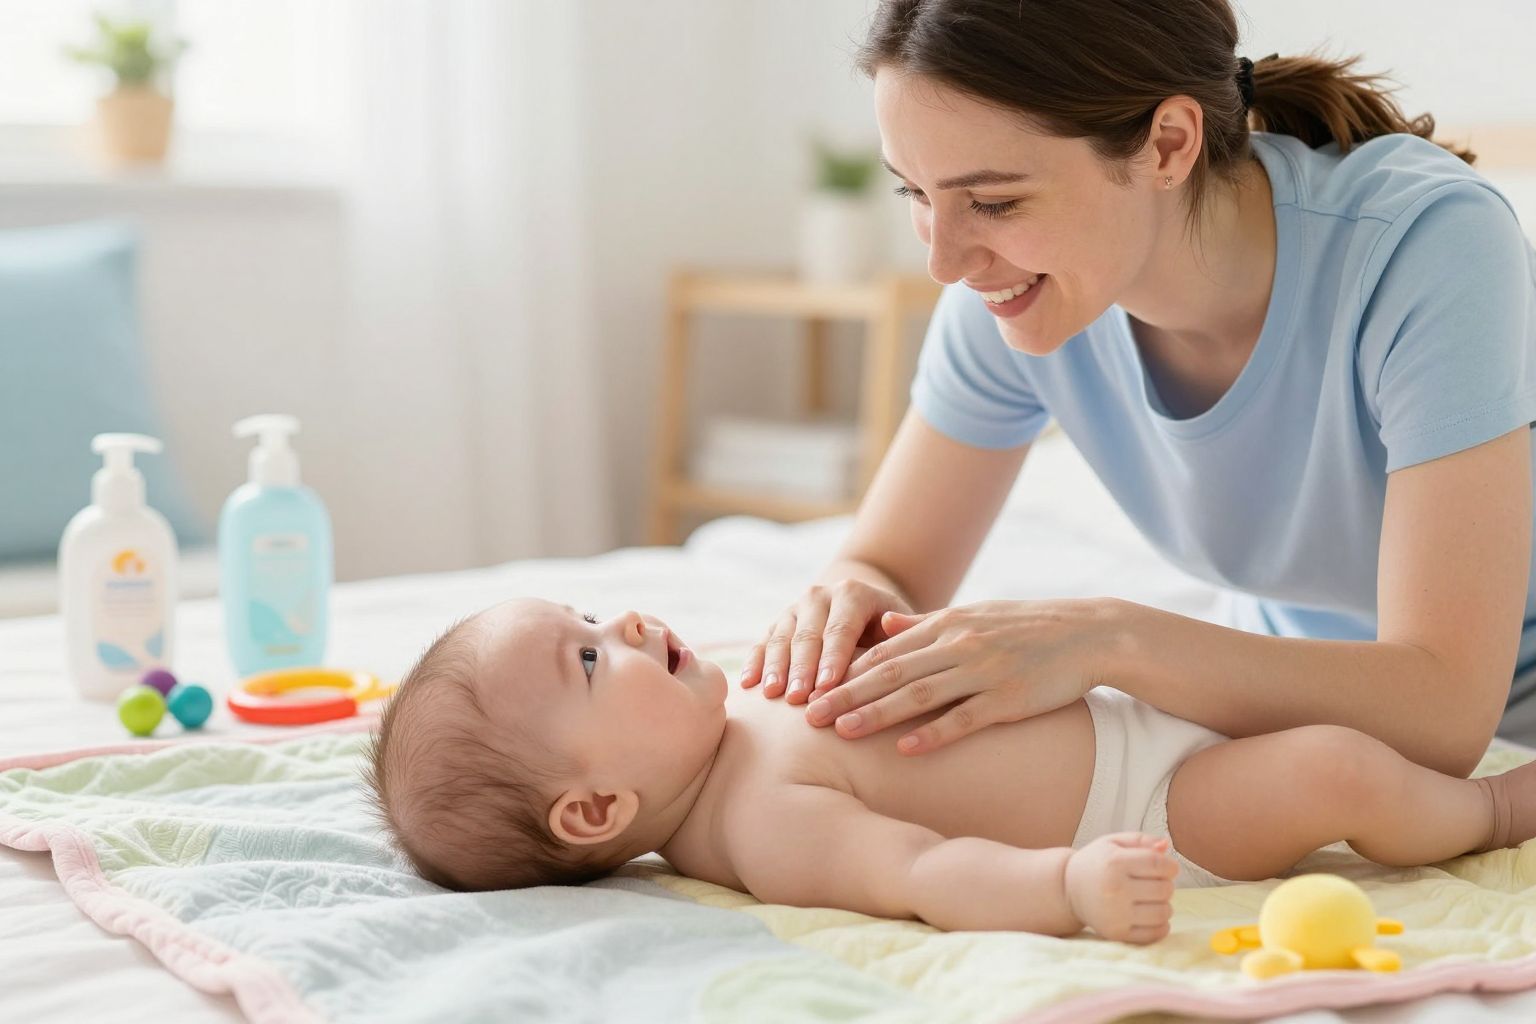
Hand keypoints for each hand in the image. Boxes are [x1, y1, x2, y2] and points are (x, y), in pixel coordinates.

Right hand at [740, 579, 914, 702]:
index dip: (833, 658)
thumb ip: (903, 630)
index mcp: (852, 593)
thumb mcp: (904, 628)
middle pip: (808, 635)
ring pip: (781, 638)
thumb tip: (889, 623)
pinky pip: (762, 643)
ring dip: (775, 667)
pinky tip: (748, 684)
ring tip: (771, 694)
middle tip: (797, 698)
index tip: (827, 686)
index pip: (841, 628)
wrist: (861, 613)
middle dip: (802, 668)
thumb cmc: (891, 633)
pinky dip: (755, 663)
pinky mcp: (778, 624)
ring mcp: (795, 609)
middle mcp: (819, 596)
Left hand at [804, 598, 1120, 753]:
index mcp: (946, 625)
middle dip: (846, 693)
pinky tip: (905, 748)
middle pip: (889, 672)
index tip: (812, 688)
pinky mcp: (1008, 698)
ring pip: (918, 694)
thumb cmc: (1027, 627)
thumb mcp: (973, 615)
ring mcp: (983, 671)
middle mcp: (958, 645)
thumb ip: (926, 625)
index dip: (844, 671)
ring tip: (841, 732)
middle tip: (808, 715)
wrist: (1088, 633)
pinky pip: (965, 717)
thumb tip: (883, 625)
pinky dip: (933, 732)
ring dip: (876, 713)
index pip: (884, 650)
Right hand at [1064, 833, 1176, 943]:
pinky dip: (1161, 926)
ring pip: (1163, 913)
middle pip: (1164, 889)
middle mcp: (1114, 889)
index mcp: (1114, 862)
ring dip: (1165, 905)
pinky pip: (1154, 934)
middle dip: (1166, 884)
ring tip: (1153, 899)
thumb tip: (1167, 846)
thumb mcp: (1114, 842)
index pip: (1158, 864)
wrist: (1068, 888)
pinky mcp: (1117, 933)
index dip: (1170, 866)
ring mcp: (1115, 914)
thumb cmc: (1097, 862)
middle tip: (1155, 882)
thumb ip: (1142, 841)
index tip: (1167, 867)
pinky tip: (1151, 914)